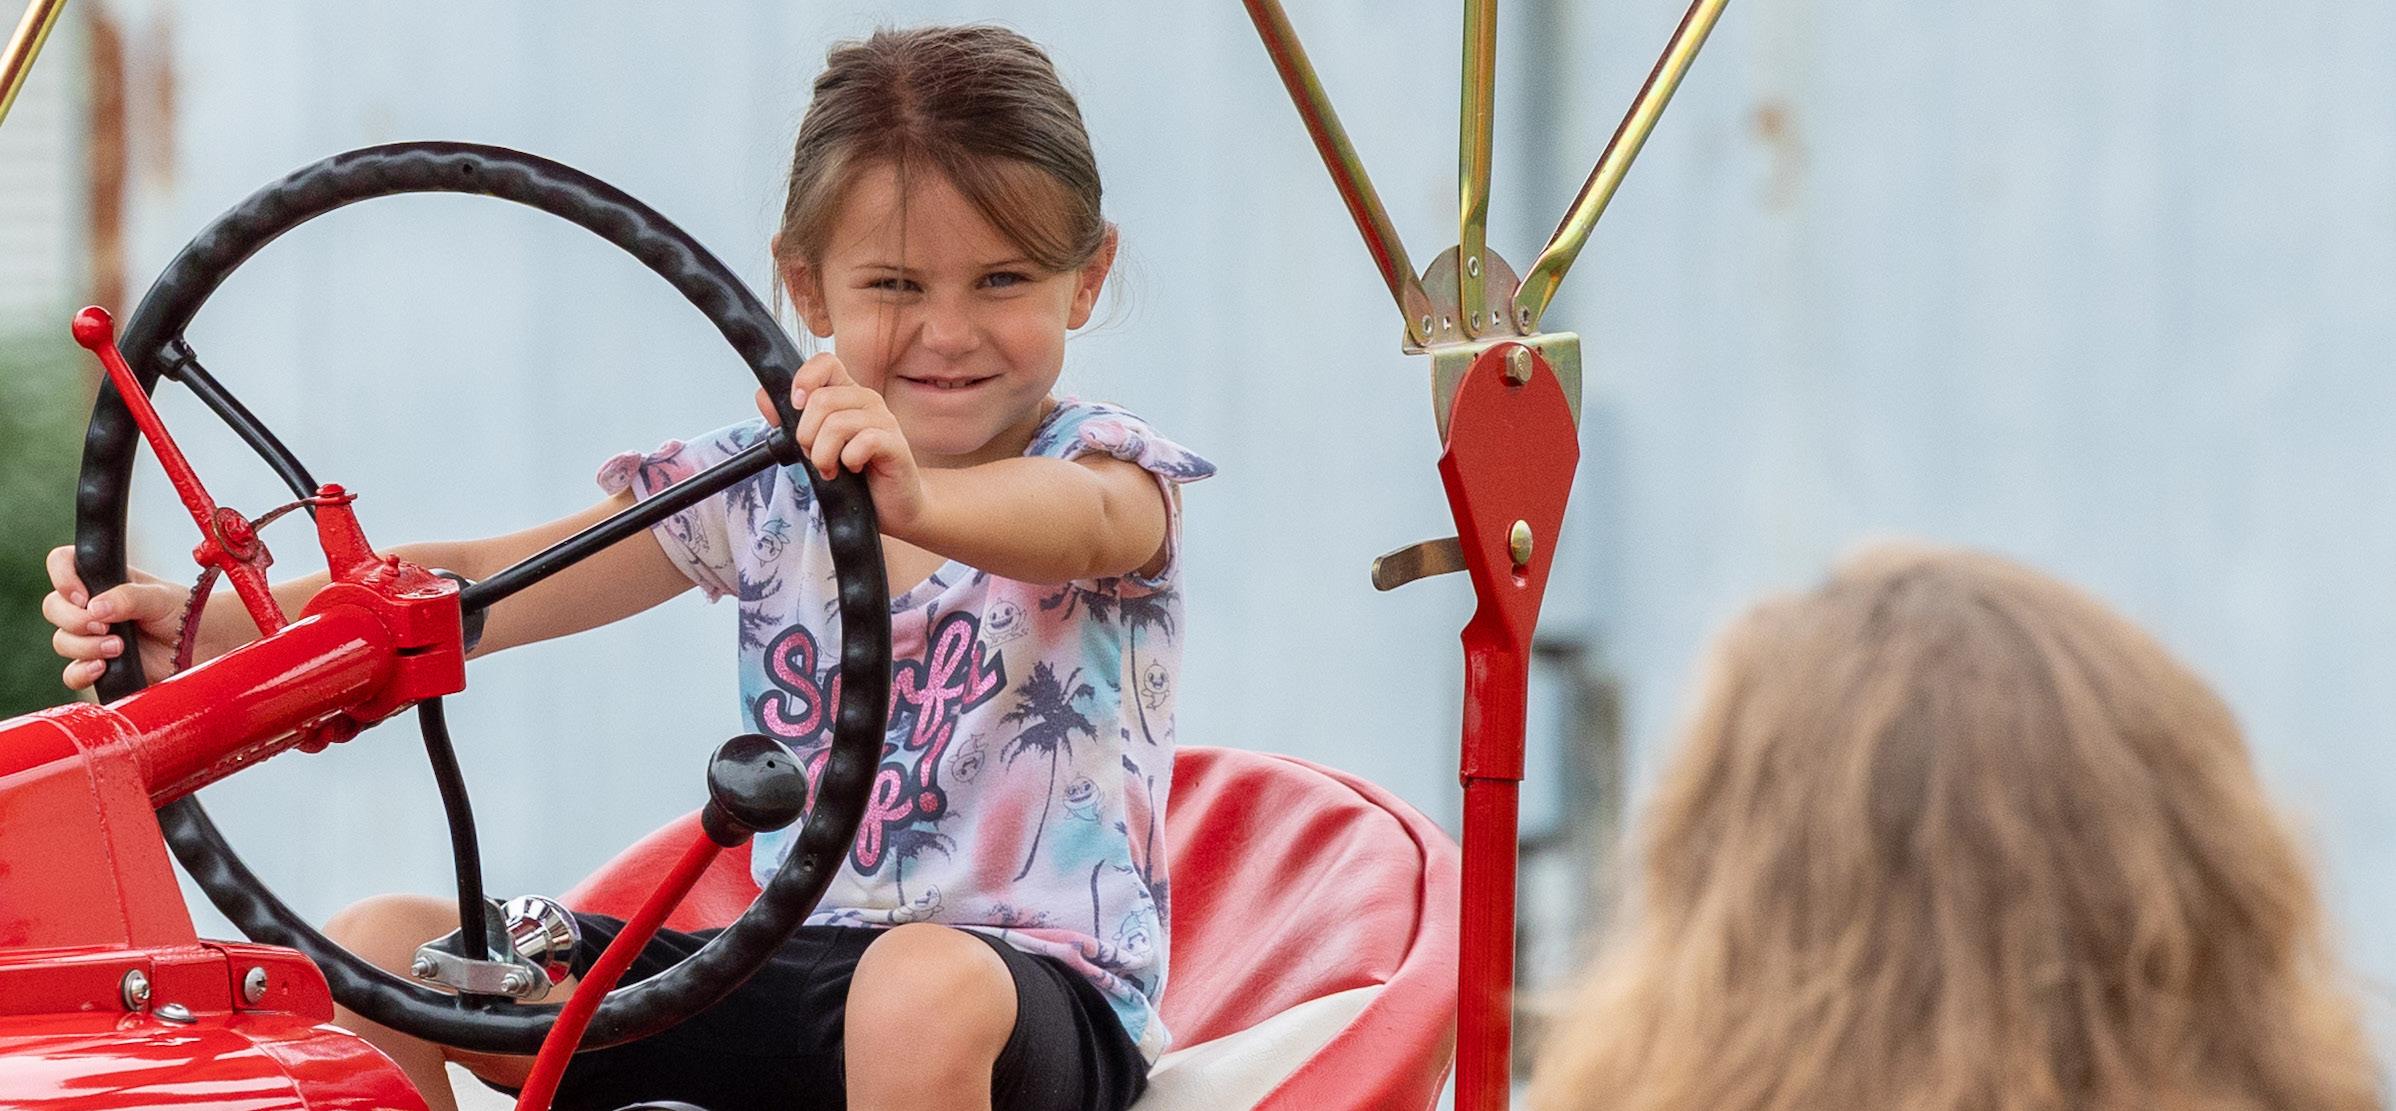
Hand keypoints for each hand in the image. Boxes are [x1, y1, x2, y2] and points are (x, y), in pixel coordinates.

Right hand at [42, 544, 187, 690]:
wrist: (204, 645)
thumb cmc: (184, 612)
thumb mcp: (159, 597)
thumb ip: (128, 597)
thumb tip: (94, 609)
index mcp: (103, 579)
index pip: (62, 564)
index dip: (63, 578)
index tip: (83, 596)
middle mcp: (92, 607)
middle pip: (53, 607)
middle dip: (74, 619)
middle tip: (105, 625)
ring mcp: (93, 636)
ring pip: (62, 641)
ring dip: (86, 646)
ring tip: (119, 647)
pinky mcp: (100, 665)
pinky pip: (72, 674)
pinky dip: (82, 672)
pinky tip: (103, 667)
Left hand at [754, 353, 926, 530]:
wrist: (890, 505)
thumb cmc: (855, 474)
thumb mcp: (814, 445)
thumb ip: (789, 421)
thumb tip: (764, 397)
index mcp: (846, 394)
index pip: (825, 362)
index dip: (804, 379)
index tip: (795, 407)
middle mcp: (866, 400)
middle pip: (821, 399)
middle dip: (806, 435)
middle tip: (814, 455)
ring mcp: (884, 420)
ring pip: (836, 423)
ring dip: (823, 455)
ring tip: (830, 469)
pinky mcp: (895, 443)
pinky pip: (862, 442)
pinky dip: (848, 461)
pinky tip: (853, 469)